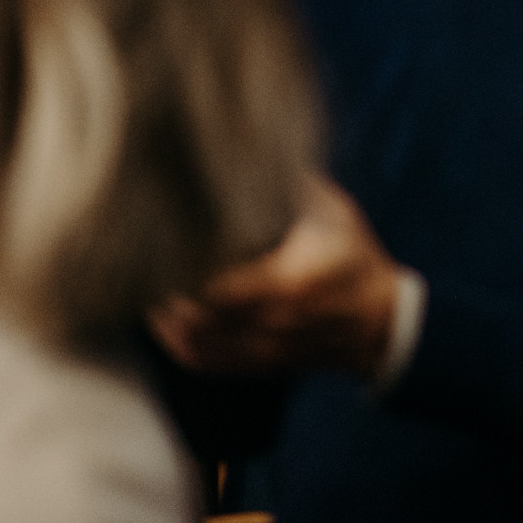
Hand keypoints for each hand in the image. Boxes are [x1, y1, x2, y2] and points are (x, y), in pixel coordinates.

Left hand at [147, 177, 401, 378]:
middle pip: (197, 311)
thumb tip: (243, 155)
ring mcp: (261, 350)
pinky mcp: (254, 366)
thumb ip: (289, 187)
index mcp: (292, 279)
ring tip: (143, 284)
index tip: (163, 237)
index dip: (184, 265)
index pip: (220, 281)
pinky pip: (202, 359)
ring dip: (164, 316)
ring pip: (192, 340)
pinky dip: (176, 340)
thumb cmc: (355, 259)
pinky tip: (161, 317)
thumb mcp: (334, 212)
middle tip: (142, 255)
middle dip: (166, 287)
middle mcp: (273, 321)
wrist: (380, 322)